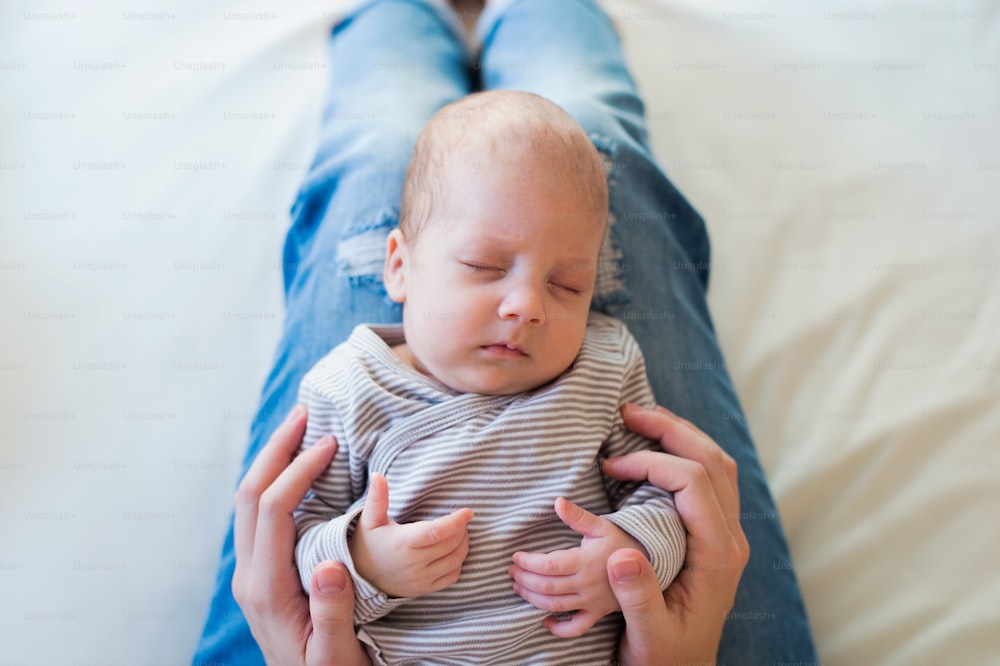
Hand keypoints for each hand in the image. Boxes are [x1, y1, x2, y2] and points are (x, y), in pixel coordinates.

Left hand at [231, 405, 370, 665]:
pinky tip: (298, 468)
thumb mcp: (336, 655)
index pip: (274, 511)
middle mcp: (251, 575)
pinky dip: (277, 481)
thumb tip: (329, 565)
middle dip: (276, 449)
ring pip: (249, 502)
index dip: (299, 471)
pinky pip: (260, 515)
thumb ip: (332, 613)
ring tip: (300, 427)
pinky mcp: (262, 573)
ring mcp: (252, 573)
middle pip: (250, 495)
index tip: (330, 444)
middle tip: (305, 412)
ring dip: (272, 460)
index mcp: (267, 588)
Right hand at [349, 472, 473, 597]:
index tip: (468, 511)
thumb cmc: (368, 542)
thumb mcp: (369, 519)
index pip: (436, 532)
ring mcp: (419, 579)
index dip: (456, 521)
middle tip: (461, 519)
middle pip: (450, 545)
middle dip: (462, 530)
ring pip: (454, 561)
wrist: (360, 576)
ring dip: (463, 545)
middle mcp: (413, 564)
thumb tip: (377, 475)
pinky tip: (454, 551)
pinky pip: (451, 577)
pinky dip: (458, 563)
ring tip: (460, 532)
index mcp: (402, 543)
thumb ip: (377, 498)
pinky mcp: (423, 589)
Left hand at [509, 497, 643, 636]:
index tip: (515, 556)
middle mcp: (586, 584)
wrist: (646, 563)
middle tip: (511, 571)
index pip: (549, 565)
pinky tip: (544, 622)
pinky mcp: (597, 613)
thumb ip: (577, 516)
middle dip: (524, 579)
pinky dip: (559, 629)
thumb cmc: (619, 541)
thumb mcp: (600, 525)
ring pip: (556, 605)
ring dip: (533, 599)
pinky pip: (577, 627)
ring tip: (518, 588)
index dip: (528, 562)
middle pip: (547, 586)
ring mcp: (592, 601)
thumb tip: (558, 501)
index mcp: (585, 561)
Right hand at [604, 404, 749, 665]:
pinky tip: (655, 451)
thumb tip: (623, 553)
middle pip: (713, 461)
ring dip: (682, 435)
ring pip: (717, 465)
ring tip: (641, 420)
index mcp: (717, 557)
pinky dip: (685, 455)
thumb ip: (638, 598)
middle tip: (627, 412)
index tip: (612, 467)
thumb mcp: (648, 636)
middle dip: (671, 429)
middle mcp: (729, 540)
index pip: (694, 484)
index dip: (652, 463)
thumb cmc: (664, 658)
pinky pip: (711, 481)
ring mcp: (726, 536)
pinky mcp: (715, 538)